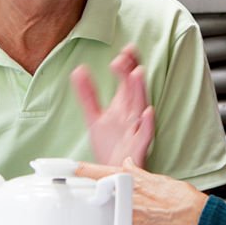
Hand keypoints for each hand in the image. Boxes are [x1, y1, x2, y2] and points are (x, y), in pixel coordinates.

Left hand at [71, 45, 155, 166]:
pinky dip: (147, 123)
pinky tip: (147, 113)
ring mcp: (136, 130)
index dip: (127, 64)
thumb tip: (78, 70)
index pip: (127, 80)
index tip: (125, 50)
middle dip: (131, 73)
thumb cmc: (110, 147)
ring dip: (140, 91)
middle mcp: (132, 115)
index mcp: (123, 105)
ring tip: (137, 74)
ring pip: (140, 108)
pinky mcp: (138, 147)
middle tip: (125, 58)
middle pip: (134, 90)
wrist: (111, 173)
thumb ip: (87, 94)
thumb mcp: (95, 117)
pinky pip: (145, 134)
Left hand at [78, 159, 207, 224]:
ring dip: (93, 218)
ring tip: (94, 221)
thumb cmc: (181, 202)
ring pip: (94, 217)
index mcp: (127, 179)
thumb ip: (137, 174)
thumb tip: (127, 165)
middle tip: (72, 197)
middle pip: (87, 195)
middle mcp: (121, 196)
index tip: (53, 168)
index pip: (90, 171)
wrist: (194, 223)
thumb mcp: (156, 179)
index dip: (71, 170)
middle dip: (81, 197)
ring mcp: (121, 217)